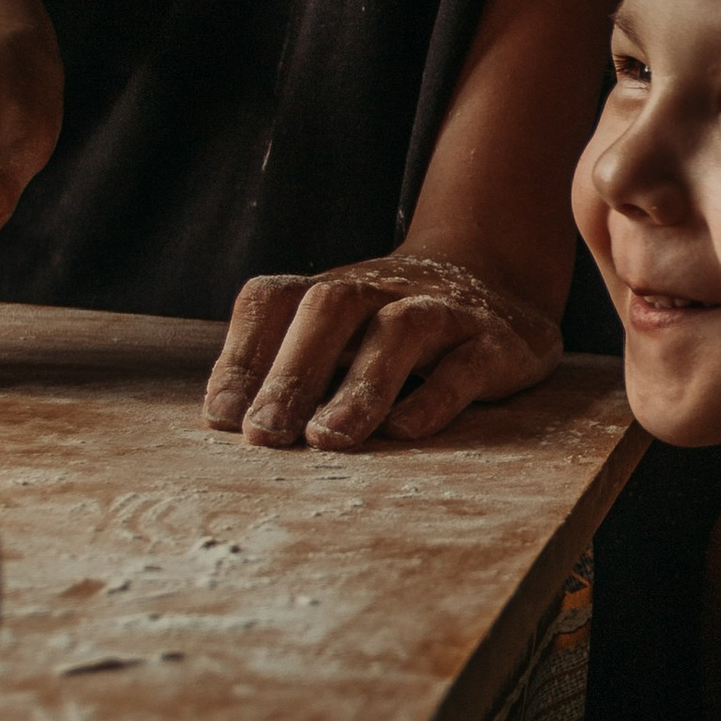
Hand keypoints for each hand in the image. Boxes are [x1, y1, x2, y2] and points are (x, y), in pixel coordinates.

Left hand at [203, 251, 560, 451]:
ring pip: (399, 331)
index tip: (222, 418)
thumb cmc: (391, 329)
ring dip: (359, 386)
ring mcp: (440, 312)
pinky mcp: (493, 344)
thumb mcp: (338, 337)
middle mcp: (379, 292)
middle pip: (329, 309)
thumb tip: (228, 426)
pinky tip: (404, 432)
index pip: (272, 302)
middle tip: (264, 435)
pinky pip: (465, 365)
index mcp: (330, 293)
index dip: (241, 355)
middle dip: (291, 372)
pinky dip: (433, 397)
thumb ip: (287, 371)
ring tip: (328, 439)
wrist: (499, 281)